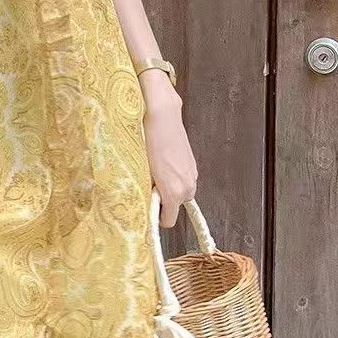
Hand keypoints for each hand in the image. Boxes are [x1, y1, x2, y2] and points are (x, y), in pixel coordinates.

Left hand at [141, 72, 197, 227]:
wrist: (163, 117)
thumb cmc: (148, 143)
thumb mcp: (143, 171)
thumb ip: (147, 191)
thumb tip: (146, 202)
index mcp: (174, 193)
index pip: (167, 220)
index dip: (156, 215)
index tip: (147, 204)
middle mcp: (188, 187)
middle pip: (174, 206)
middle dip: (163, 198)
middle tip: (149, 181)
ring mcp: (193, 175)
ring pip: (180, 192)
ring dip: (169, 186)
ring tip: (156, 168)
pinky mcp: (194, 165)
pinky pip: (183, 180)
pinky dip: (175, 176)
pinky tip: (165, 161)